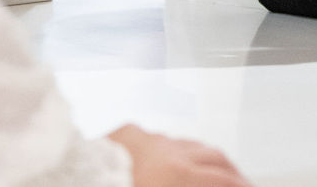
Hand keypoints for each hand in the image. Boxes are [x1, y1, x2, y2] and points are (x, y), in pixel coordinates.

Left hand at [110, 124, 253, 185]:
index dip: (241, 184)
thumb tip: (209, 182)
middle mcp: (168, 151)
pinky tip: (171, 153)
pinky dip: (172, 147)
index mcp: (179, 175)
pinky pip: (157, 136)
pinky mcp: (127, 135)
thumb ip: (193, 184)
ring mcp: (148, 140)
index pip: (224, 180)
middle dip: (230, 171)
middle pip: (213, 157)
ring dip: (203, 157)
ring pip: (188, 144)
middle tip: (238, 182)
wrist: (75, 179)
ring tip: (211, 171)